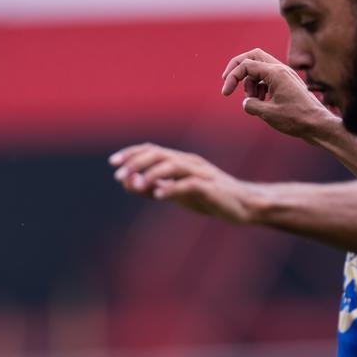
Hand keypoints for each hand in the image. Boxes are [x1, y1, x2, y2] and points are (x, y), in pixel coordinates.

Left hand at [109, 143, 260, 223]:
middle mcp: (190, 162)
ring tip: (137, 185)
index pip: (152, 150)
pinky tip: (159, 196)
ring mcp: (201, 173)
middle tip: (119, 174)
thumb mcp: (177, 193)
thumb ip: (154, 187)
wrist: (243, 206)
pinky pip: (189, 185)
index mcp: (181, 161)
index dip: (131, 154)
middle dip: (137, 162)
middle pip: (160, 154)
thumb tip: (128, 183)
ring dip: (152, 174)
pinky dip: (173, 188)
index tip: (113, 163)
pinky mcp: (211, 188)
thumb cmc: (209, 198)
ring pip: (173, 166)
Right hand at [220, 48, 338, 141]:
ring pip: (260, 68)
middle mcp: (281, 70)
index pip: (246, 65)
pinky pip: (268, 78)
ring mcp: (285, 76)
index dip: (232, 77)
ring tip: (252, 101)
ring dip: (250, 82)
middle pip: (253, 56)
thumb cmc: (297, 119)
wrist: (319, 126)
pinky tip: (261, 102)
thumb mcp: (268, 114)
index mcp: (276, 72)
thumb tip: (246, 102)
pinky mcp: (288, 84)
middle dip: (238, 68)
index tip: (225, 94)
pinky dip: (259, 88)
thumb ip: (250, 104)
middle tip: (228, 82)